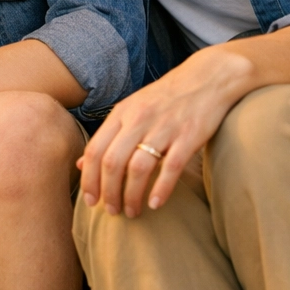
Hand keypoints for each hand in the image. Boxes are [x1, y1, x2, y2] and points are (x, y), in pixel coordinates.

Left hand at [78, 46, 252, 217]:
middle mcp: (139, 119)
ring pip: (138, 167)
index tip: (89, 201)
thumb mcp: (132, 110)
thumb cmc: (166, 98)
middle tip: (110, 212)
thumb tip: (81, 163)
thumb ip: (109, 135)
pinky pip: (171, 167)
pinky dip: (161, 188)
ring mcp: (164, 127)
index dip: (89, 179)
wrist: (208, 77)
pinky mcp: (190, 135)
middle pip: (112, 161)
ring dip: (131, 195)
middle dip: (108, 191)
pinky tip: (155, 204)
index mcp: (122, 113)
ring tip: (131, 212)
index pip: (95, 149)